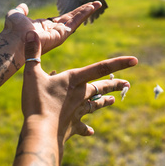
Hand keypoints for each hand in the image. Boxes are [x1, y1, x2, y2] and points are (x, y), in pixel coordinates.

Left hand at [2, 1, 101, 55]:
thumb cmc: (12, 31)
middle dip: (83, 11)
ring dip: (87, 11)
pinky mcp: (61, 34)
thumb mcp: (16, 15)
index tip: (78, 9)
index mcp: (45, 27)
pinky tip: (92, 7)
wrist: (13, 41)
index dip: (70, 13)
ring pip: (76, 19)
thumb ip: (20, 10)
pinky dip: (84, 13)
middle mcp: (53, 31)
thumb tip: (23, 6)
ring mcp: (59, 34)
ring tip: (98, 4)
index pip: (61, 19)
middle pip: (72, 19)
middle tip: (95, 5)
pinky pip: (75, 21)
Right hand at [17, 31, 137, 164]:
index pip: (100, 68)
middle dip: (115, 84)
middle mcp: (80, 94)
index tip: (135, 60)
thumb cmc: (37, 102)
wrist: (41, 132)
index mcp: (74, 80)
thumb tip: (29, 32)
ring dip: (105, 102)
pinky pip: (83, 127)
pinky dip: (86, 128)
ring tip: (114, 100)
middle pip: (101, 87)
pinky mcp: (73, 126)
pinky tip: (91, 131)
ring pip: (96, 105)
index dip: (119, 63)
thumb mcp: (32, 74)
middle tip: (127, 83)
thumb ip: (32, 53)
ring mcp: (78, 111)